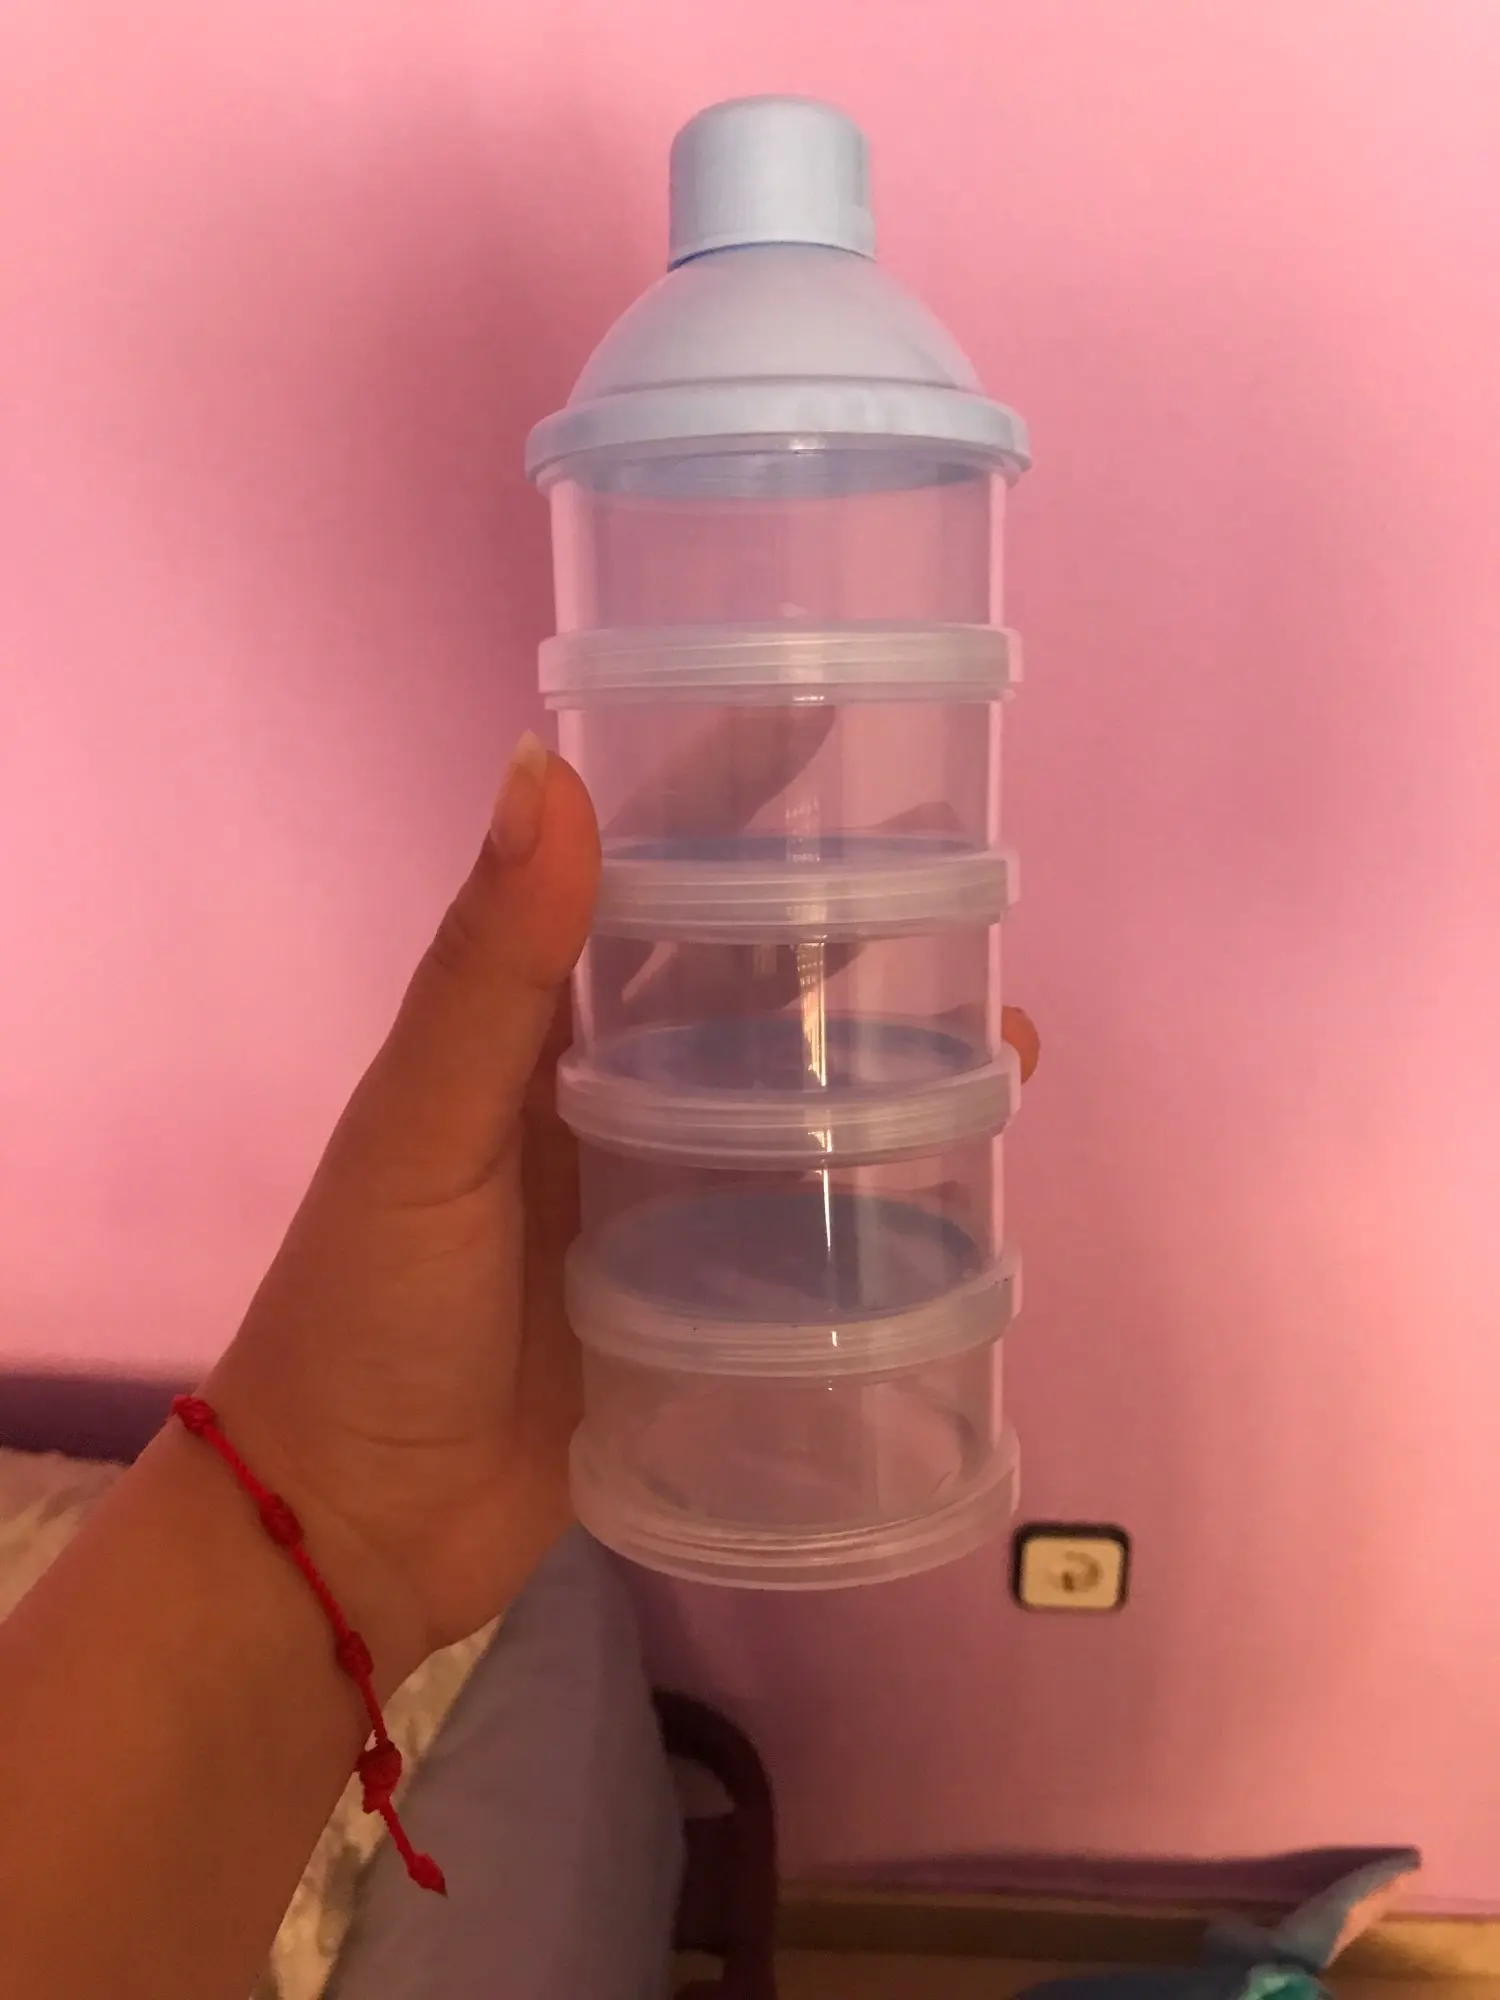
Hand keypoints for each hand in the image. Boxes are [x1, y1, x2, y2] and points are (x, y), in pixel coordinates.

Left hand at [205, 722, 1038, 1684]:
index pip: (644, 879)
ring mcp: (659, 1199)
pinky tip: (967, 1180)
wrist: (357, 1525)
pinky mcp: (701, 1298)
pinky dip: (882, 1195)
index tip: (835, 722)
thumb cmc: (372, 1310)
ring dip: (886, 1059)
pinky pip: (807, 1224)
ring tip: (1005, 1028)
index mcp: (532, 1030)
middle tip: (972, 881)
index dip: (729, 796)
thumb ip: (487, 969)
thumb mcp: (424, 1131)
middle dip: (845, 923)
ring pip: (794, 1099)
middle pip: (744, 983)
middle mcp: (605, 1095)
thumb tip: (547, 766)